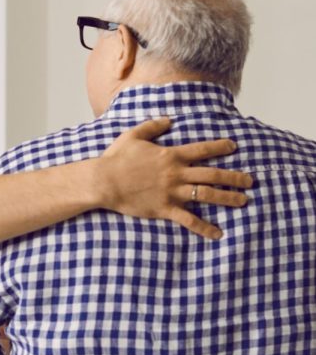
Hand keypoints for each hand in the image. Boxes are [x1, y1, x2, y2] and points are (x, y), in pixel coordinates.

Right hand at [98, 117, 251, 239]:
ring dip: (227, 198)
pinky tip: (217, 233)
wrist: (104, 181)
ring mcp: (172, 192)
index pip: (202, 150)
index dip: (220, 147)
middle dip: (234, 177)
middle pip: (212, 174)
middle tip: (250, 180)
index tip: (233, 146)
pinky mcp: (164, 209)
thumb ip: (152, 126)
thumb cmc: (116, 159)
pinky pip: (188, 220)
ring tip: (242, 200)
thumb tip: (168, 120)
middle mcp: (176, 174)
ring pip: (206, 195)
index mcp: (170, 155)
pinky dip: (204, 227)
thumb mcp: (133, 136)